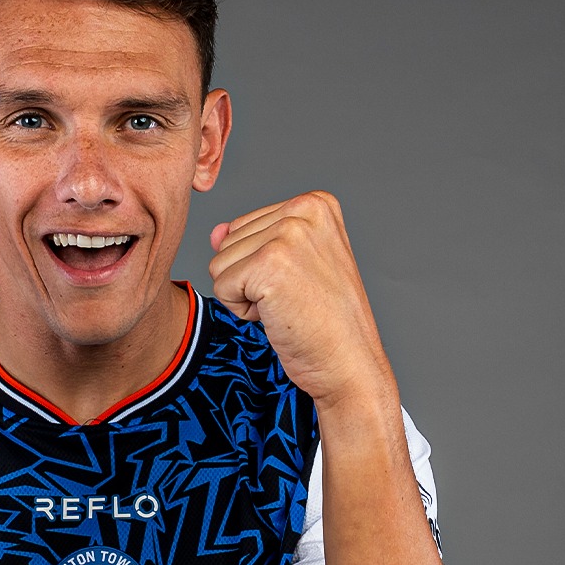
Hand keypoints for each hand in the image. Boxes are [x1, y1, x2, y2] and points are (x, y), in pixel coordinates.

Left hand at [209, 191, 391, 407]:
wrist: (348, 361)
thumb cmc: (326, 322)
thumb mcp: (290, 268)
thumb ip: (252, 241)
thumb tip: (215, 233)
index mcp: (316, 203)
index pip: (244, 226)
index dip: (261, 266)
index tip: (300, 283)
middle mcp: (304, 210)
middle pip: (228, 242)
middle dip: (250, 279)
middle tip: (293, 298)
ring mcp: (288, 234)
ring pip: (220, 263)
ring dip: (245, 295)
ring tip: (288, 305)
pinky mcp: (269, 263)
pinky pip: (221, 286)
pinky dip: (242, 311)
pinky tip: (279, 314)